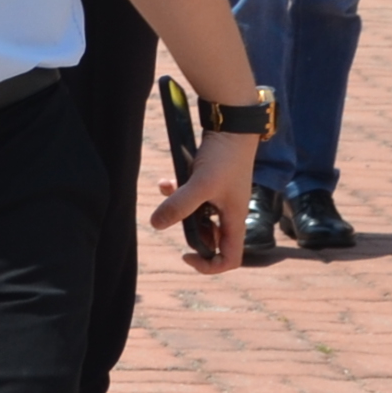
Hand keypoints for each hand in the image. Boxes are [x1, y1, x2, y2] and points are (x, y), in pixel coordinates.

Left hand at [153, 128, 255, 275]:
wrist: (232, 127)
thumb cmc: (224, 158)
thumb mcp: (201, 184)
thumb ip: (180, 205)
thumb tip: (156, 224)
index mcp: (236, 220)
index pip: (230, 258)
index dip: (209, 265)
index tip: (186, 254)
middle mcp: (231, 212)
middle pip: (212, 239)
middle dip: (190, 232)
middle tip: (173, 219)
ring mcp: (222, 198)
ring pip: (200, 216)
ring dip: (181, 210)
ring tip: (168, 194)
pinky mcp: (213, 183)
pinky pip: (194, 197)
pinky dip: (179, 193)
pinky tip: (165, 182)